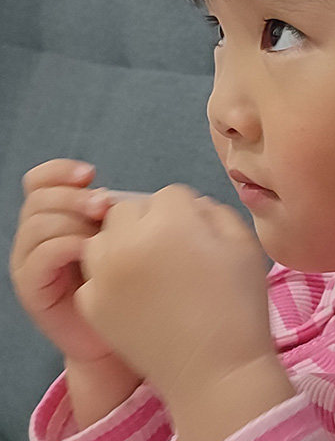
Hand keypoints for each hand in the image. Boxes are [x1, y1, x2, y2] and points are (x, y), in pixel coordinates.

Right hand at [8, 158, 143, 379]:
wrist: (118, 332)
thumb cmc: (128, 278)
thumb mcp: (125, 235)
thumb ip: (119, 211)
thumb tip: (133, 195)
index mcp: (56, 214)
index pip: (40, 180)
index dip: (60, 171)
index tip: (91, 173)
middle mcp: (37, 235)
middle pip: (38, 198)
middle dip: (73, 196)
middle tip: (103, 205)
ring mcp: (31, 261)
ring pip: (37, 224)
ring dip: (71, 220)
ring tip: (101, 231)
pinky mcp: (33, 288)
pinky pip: (38, 257)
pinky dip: (65, 247)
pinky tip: (90, 250)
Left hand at [74, 184, 274, 402]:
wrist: (215, 370)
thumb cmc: (238, 303)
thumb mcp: (244, 242)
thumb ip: (215, 211)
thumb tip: (192, 206)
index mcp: (171, 221)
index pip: (170, 194)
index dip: (187, 212)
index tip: (200, 236)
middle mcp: (129, 241)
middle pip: (128, 209)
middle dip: (148, 221)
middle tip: (172, 250)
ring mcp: (104, 275)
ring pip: (102, 237)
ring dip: (121, 243)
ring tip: (148, 269)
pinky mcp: (92, 306)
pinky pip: (92, 274)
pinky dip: (108, 277)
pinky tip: (135, 295)